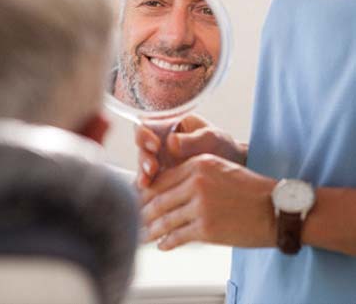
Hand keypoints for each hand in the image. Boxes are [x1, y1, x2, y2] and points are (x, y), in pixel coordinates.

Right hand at [135, 114, 247, 187]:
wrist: (233, 170)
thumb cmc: (222, 147)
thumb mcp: (212, 139)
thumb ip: (192, 140)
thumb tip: (171, 142)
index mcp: (169, 125)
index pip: (147, 125)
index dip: (145, 134)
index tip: (155, 144)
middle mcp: (159, 142)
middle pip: (141, 147)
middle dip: (144, 158)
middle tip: (152, 168)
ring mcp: (159, 161)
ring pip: (142, 166)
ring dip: (143, 174)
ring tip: (147, 183)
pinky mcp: (161, 178)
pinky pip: (149, 182)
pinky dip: (148, 189)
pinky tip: (149, 194)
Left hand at [140, 154, 275, 249]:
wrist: (277, 209)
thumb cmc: (249, 189)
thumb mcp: (220, 169)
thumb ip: (193, 175)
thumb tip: (168, 189)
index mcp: (198, 164)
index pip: (162, 179)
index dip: (146, 191)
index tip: (138, 199)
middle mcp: (196, 182)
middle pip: (159, 198)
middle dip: (143, 211)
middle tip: (133, 218)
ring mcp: (200, 206)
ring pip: (165, 219)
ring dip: (151, 229)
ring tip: (142, 235)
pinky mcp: (206, 229)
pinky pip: (178, 236)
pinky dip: (166, 242)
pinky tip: (161, 245)